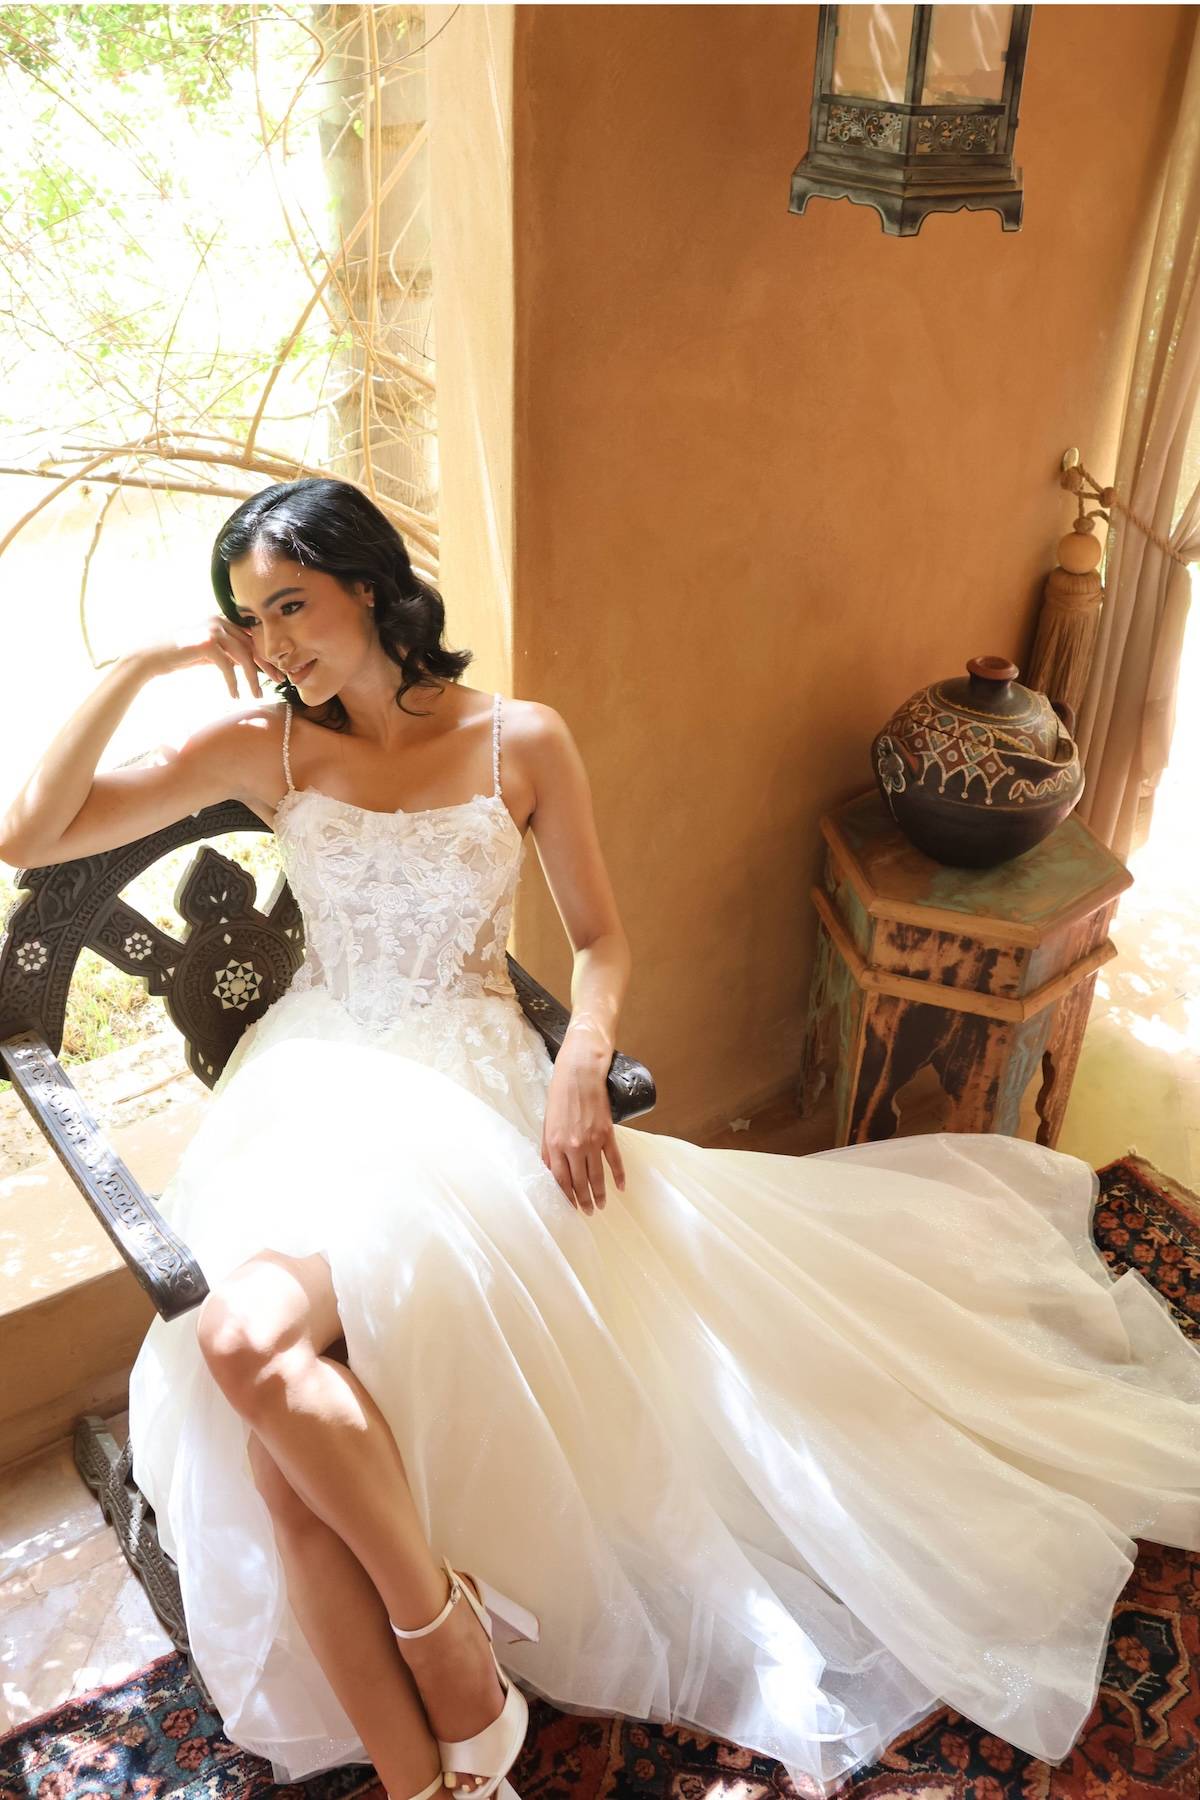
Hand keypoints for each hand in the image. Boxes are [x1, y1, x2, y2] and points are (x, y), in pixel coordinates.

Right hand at [137, 616, 286, 699]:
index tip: (276, 670)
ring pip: (244, 656)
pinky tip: (235, 695)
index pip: (251, 637)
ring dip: (253, 678)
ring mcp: (213, 630)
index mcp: (221, 620)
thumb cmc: (179, 656)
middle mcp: (219, 621)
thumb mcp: (208, 652)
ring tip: (257, 695)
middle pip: (252, 645)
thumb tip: (246, 663)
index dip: (265, 654)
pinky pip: (228, 666)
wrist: (152, 657)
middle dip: (267, 665)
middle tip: (279, 681)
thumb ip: (227, 653)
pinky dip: (234, 683)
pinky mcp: (207, 644)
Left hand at [540, 1032, 625, 1213]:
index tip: (571, 1207)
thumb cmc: (559, 1095)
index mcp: (555, 1144)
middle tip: (588, 1212)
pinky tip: (620, 1188)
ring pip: (596, 1175)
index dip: (566, 1196)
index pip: (560, 1179)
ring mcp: (592, 1141)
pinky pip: (614, 1160)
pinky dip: (618, 1175)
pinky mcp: (607, 1134)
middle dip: (584, 1200)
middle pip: (579, 1181)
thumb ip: (548, 1148)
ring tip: (601, 1206)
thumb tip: (549, 1171)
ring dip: (600, 1193)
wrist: (580, 1074)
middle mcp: (573, 1146)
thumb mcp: (547, 1122)